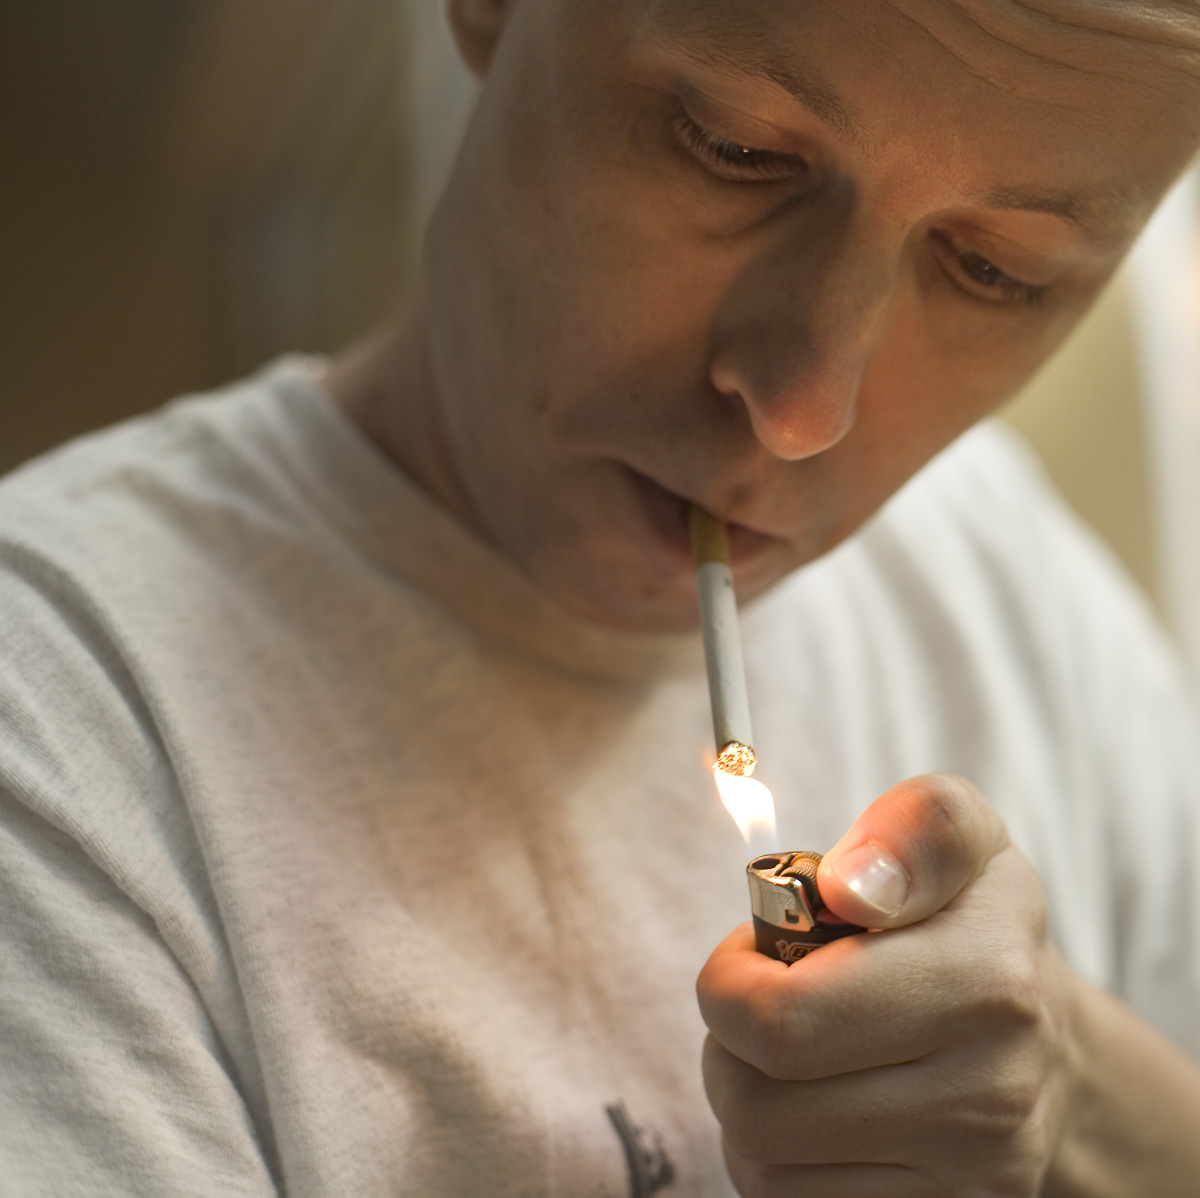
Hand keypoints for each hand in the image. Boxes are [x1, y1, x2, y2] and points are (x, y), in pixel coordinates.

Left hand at [698, 774, 1074, 1196]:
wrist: (1044, 1040)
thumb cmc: (968, 918)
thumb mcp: (957, 833)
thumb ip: (913, 829)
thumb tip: (848, 888)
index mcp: (987, 978)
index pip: (782, 1020)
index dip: (731, 982)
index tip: (757, 949)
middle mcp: (990, 1093)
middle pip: (755, 1099)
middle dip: (727, 1037)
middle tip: (763, 996)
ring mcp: (972, 1179)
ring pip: (759, 1160)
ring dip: (748, 1096)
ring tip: (794, 1048)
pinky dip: (777, 1156)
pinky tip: (815, 1107)